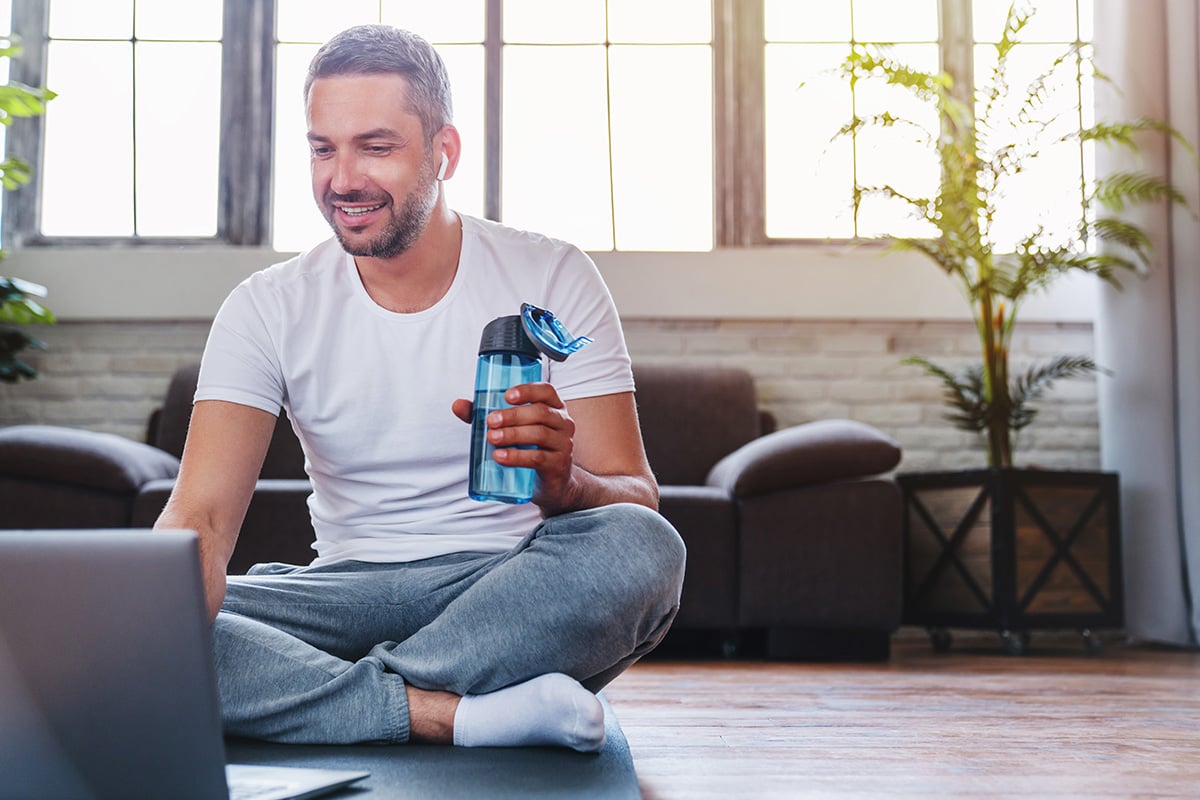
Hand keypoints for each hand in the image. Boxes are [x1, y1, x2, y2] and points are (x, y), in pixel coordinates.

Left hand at [452, 382, 580, 513]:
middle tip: (490, 422)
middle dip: (513, 415)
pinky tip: (501, 456)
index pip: (546, 391)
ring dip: (513, 435)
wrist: (552, 482)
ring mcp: (563, 444)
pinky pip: (538, 458)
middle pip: (540, 412)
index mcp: (553, 407)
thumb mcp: (511, 428)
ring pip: (540, 434)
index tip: (507, 396)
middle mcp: (563, 423)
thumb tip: (458, 405)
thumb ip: (484, 415)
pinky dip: (517, 457)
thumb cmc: (529, 448)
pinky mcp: (558, 465)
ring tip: (492, 438)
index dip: (528, 390)